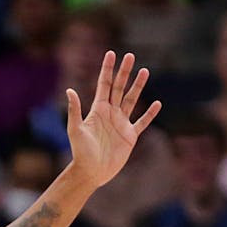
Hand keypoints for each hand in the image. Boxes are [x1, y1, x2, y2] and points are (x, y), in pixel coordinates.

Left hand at [65, 51, 161, 189]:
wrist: (91, 172)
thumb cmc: (80, 152)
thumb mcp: (75, 130)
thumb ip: (75, 110)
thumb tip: (69, 90)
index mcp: (98, 110)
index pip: (104, 85)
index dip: (107, 70)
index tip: (111, 54)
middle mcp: (110, 114)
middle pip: (119, 88)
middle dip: (124, 72)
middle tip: (130, 55)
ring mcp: (121, 123)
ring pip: (132, 100)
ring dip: (138, 86)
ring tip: (145, 71)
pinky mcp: (130, 136)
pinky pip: (142, 122)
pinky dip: (150, 114)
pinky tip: (157, 104)